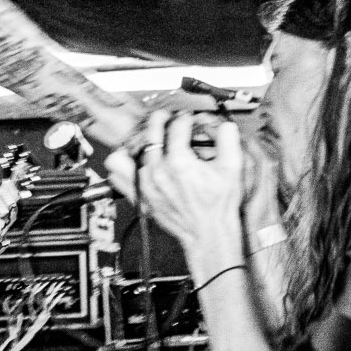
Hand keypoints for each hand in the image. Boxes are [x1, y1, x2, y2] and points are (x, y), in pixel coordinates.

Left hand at [111, 110, 246, 280]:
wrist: (209, 232)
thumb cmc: (218, 206)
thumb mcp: (233, 169)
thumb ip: (228, 140)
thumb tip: (224, 124)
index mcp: (179, 162)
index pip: (177, 125)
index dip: (186, 117)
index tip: (190, 119)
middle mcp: (158, 171)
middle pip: (151, 131)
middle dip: (161, 119)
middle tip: (169, 120)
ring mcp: (146, 183)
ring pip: (129, 150)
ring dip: (140, 141)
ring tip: (150, 140)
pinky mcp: (140, 195)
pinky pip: (117, 174)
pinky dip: (123, 164)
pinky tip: (136, 161)